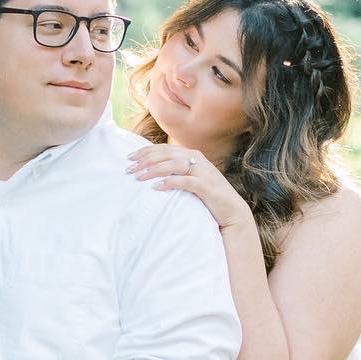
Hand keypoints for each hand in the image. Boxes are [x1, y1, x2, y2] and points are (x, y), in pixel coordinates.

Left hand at [126, 144, 252, 233]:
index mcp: (192, 154)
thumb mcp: (192, 179)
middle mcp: (197, 159)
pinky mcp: (206, 186)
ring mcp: (202, 172)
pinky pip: (184, 181)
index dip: (145, 152)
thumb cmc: (208, 196)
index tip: (129, 158)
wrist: (232, 211)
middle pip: (165, 154)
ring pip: (173, 165)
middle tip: (129, 169)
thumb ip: (177, 172)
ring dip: (153, 170)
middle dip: (145, 160)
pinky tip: (156, 187)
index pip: (164, 149)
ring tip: (138, 177)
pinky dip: (169, 182)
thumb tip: (154, 172)